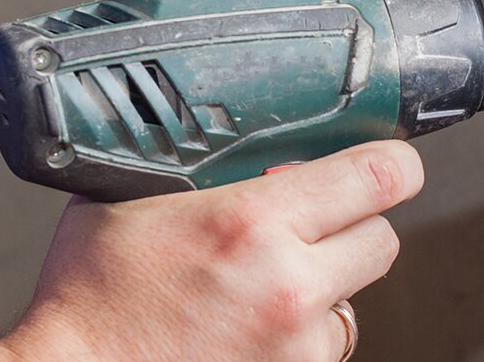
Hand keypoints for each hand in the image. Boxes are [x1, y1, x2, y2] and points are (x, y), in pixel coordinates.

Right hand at [0, 140, 423, 360]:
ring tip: (267, 284)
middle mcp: (289, 287)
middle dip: (354, 226)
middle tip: (317, 224)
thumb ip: (191, 170)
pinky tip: (251, 326)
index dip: (393, 164)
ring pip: (354, 301)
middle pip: (383, 240)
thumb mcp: (129, 200)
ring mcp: (296, 346)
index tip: (389, 162)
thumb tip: (222, 143)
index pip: (379, 176)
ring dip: (326, 287)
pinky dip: (298, 335)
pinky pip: (322, 347)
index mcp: (252, 223)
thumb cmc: (89, 302)